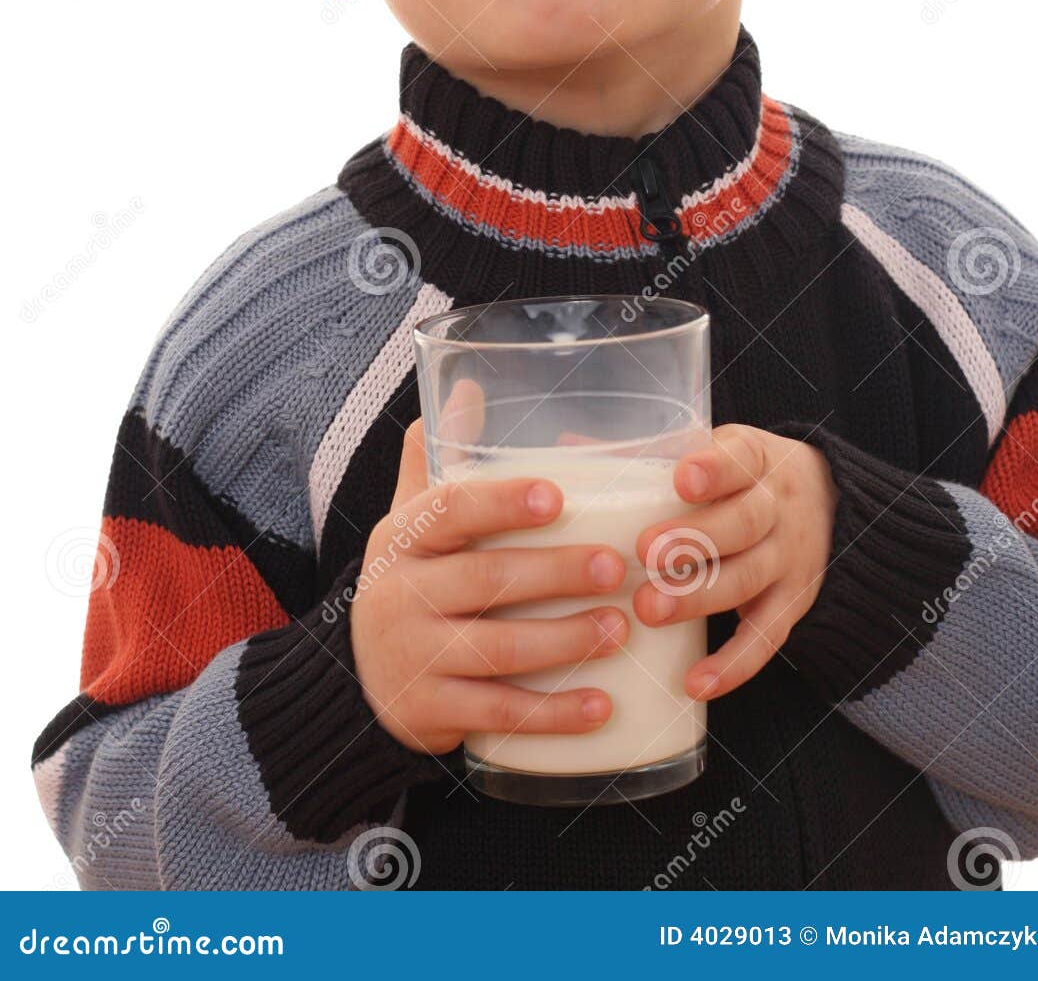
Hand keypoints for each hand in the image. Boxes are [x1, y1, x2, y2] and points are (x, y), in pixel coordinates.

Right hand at [348, 400, 631, 757]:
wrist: (356, 683)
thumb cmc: (409, 583)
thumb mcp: (409, 521)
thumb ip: (438, 460)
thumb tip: (469, 384)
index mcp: (403, 538)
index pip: (449, 510)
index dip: (503, 501)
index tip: (559, 496)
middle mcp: (401, 595)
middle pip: (484, 580)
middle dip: (556, 574)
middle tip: (617, 566)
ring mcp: (413, 657)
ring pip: (496, 650)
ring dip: (565, 642)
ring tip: (620, 629)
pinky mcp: (430, 712)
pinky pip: (499, 713)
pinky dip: (554, 713)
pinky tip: (602, 707)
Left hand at [634, 422, 839, 700]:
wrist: (826, 500)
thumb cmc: (741, 475)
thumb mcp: (713, 450)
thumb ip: (647, 454)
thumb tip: (567, 448)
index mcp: (755, 459)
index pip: (740, 458)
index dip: (713, 470)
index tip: (680, 480)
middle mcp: (778, 507)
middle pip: (743, 522)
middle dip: (694, 539)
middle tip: (646, 552)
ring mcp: (789, 558)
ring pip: (749, 578)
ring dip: (699, 597)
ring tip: (650, 610)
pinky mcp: (793, 604)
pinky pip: (766, 639)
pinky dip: (732, 665)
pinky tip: (695, 683)